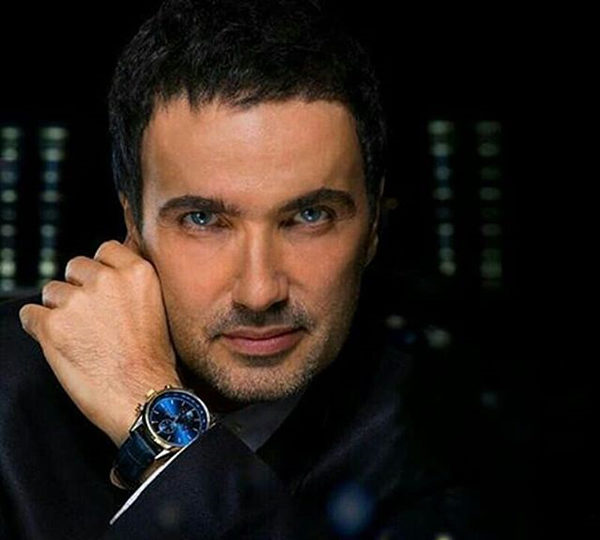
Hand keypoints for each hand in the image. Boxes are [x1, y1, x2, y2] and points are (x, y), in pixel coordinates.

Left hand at [19, 239, 180, 445]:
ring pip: (52, 292)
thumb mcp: (157, 307)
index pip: (105, 249)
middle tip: (92, 319)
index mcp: (137, 272)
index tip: (105, 291)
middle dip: (79, 289)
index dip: (101, 272)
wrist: (142, 397)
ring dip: (59, 311)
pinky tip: (61, 345)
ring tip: (81, 338)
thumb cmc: (153, 359)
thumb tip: (112, 266)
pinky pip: (30, 315)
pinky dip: (39, 329)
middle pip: (75, 267)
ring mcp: (78, 302)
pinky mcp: (52, 326)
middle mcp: (107, 280)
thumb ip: (134, 282)